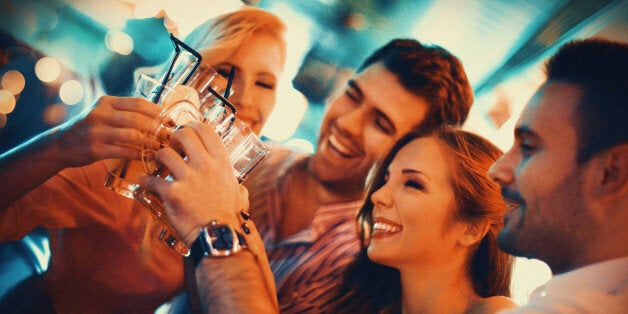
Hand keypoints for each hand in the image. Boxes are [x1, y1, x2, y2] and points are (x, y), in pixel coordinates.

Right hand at [56, 96, 160, 166]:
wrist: (61, 144)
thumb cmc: (90, 128)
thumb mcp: (103, 112)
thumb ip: (123, 110)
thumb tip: (156, 114)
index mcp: (106, 102)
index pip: (138, 103)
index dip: (157, 111)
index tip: (169, 119)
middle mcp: (101, 114)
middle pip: (138, 119)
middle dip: (157, 127)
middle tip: (169, 135)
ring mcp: (97, 132)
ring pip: (132, 135)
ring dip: (150, 142)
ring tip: (160, 146)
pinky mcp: (95, 149)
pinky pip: (123, 151)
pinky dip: (138, 154)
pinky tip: (147, 156)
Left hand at [139, 121, 248, 243]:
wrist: (219, 237)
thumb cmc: (230, 218)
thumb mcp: (239, 196)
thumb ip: (238, 189)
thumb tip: (241, 192)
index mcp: (222, 163)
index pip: (206, 130)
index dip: (193, 126)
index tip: (187, 132)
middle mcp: (206, 165)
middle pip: (184, 134)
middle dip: (173, 137)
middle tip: (171, 146)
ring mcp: (188, 178)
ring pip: (165, 153)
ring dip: (158, 156)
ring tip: (157, 164)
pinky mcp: (173, 193)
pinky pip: (151, 179)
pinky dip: (145, 181)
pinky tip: (144, 183)